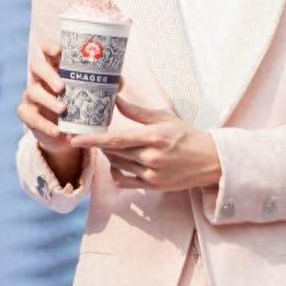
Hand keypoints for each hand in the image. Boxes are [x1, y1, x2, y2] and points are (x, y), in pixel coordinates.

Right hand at [15, 40, 123, 156]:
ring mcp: (32, 95)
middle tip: (62, 86)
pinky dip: (43, 124)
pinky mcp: (27, 114)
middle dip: (48, 74)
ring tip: (63, 109)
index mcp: (55, 66)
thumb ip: (105, 85)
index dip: (50, 47)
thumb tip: (120, 81)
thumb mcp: (92, 93)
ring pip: (32, 91)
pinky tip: (56, 130)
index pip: (47, 50)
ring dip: (48, 100)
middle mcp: (41, 78)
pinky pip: (29, 116)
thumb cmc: (79, 103)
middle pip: (36, 66)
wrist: (67, 132)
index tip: (58, 51)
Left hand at [69, 95, 221, 191]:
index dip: (94, 140)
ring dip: (110, 155)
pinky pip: (124, 181)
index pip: (116, 139)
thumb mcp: (164, 118)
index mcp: (154, 137)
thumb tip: (116, 99)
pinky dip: (116, 172)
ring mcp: (151, 174)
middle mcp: (151, 157)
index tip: (76, 139)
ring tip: (110, 145)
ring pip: (118, 165)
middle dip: (100, 144)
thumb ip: (138, 112)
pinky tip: (117, 164)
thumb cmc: (187, 135)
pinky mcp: (152, 186)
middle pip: (114, 152)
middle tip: (92, 135)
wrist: (209, 160)